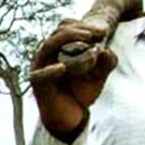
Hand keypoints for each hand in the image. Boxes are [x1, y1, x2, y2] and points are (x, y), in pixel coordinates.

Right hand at [30, 19, 118, 142]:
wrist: (70, 119)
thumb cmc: (82, 93)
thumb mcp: (99, 76)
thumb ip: (107, 63)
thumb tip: (105, 51)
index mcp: (59, 48)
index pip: (66, 26)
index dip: (83, 25)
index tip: (102, 32)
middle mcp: (47, 54)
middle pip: (59, 31)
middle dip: (79, 30)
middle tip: (98, 34)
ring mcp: (40, 67)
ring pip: (49, 45)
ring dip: (67, 40)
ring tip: (87, 42)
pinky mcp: (37, 84)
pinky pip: (40, 74)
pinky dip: (50, 71)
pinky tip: (63, 68)